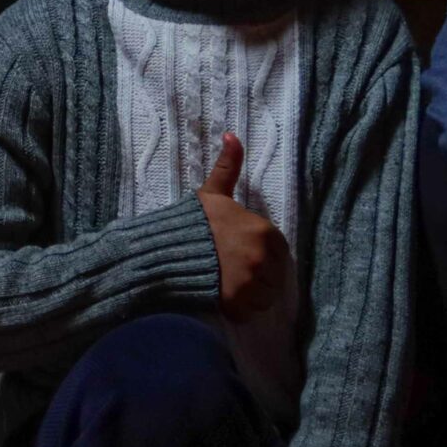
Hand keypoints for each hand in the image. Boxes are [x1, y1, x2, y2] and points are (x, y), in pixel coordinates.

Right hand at [198, 134, 289, 321]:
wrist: (167, 252)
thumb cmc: (193, 222)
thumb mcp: (213, 192)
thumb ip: (228, 166)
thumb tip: (232, 134)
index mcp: (266, 234)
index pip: (279, 252)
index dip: (261, 254)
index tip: (240, 252)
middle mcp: (264, 260)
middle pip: (274, 276)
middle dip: (257, 274)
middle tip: (232, 269)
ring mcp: (252, 286)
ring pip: (265, 297)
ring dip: (252, 294)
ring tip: (228, 283)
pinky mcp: (239, 307)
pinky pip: (250, 312)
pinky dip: (240, 309)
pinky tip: (224, 296)